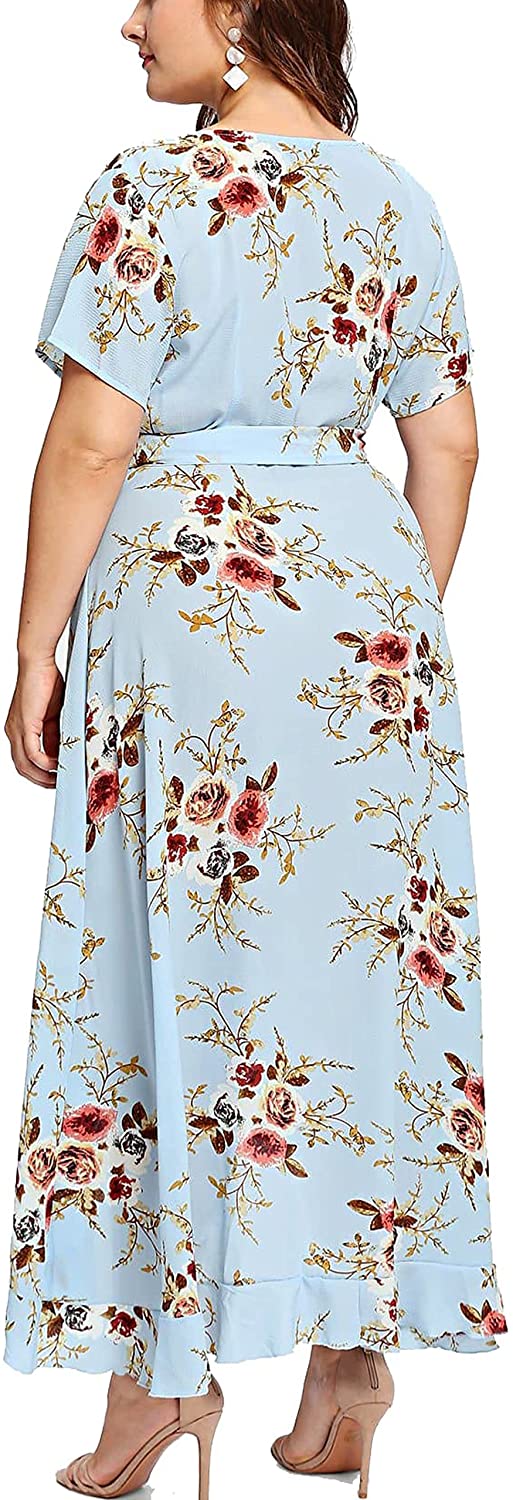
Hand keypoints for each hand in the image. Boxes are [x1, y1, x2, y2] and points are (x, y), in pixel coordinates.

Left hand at [4, 658, 64, 785]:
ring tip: (60, 780)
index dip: (40, 774)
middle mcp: (13, 732)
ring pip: (25, 765)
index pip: (25, 760)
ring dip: (43, 776)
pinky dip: (45, 763)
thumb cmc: (47, 682)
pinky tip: (57, 766)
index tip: (57, 778)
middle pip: (22, 768)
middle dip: (41, 781)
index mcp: (18, 729)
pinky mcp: (24, 725)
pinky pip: (32, 754)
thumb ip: (55, 734)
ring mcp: (16, 729)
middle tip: (59, 786)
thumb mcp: (54, 715)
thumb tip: (61, 753)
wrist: (38, 661)